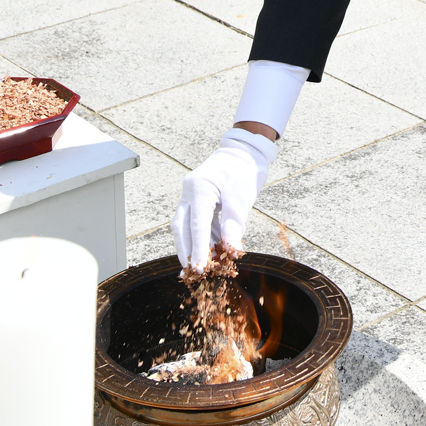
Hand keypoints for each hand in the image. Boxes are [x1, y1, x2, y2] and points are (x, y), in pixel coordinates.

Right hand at [174, 129, 276, 272]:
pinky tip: (210, 249)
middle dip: (186, 251)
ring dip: (192, 246)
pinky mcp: (196, 200)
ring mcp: (190, 195)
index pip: (196, 225)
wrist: (244, 153)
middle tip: (194, 272)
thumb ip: (233, 224)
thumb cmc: (243, 171)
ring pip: (184, 227)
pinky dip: (201, 237)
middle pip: (181, 228)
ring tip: (202, 264)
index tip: (199, 270)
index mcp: (199, 188)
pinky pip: (194, 222)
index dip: (197, 250)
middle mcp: (189, 192)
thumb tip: (230, 250)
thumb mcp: (241, 199)